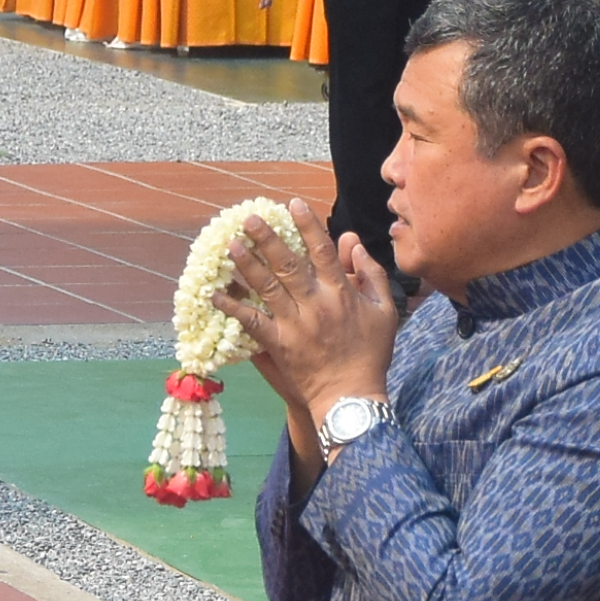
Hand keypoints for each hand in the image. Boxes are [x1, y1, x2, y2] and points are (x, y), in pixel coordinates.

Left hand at [215, 200, 399, 445]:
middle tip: (249, 218)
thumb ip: (371, 275)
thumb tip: (354, 244)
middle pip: (288, 264)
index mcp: (342, 293)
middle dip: (267, 238)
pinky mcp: (279, 344)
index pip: (323, 251)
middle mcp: (316, 304)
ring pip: (267, 288)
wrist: (352, 396)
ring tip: (230, 245)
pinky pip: (252, 322)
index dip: (307, 225)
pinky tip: (215, 294)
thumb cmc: (371, 354)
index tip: (292, 204)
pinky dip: (233, 308)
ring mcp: (295, 324)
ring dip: (246, 265)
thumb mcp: (384, 311)